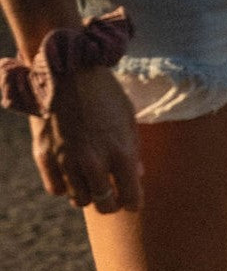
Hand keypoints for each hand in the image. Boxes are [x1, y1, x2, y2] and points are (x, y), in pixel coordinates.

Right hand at [28, 64, 142, 213]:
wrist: (66, 64)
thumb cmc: (102, 90)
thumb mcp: (127, 117)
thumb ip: (133, 151)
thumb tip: (137, 176)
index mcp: (121, 153)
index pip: (132, 200)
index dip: (132, 200)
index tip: (129, 196)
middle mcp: (94, 162)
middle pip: (105, 206)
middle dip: (110, 202)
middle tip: (109, 192)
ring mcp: (67, 160)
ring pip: (80, 200)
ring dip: (86, 193)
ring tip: (88, 180)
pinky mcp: (45, 155)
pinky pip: (56, 189)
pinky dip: (64, 185)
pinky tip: (69, 173)